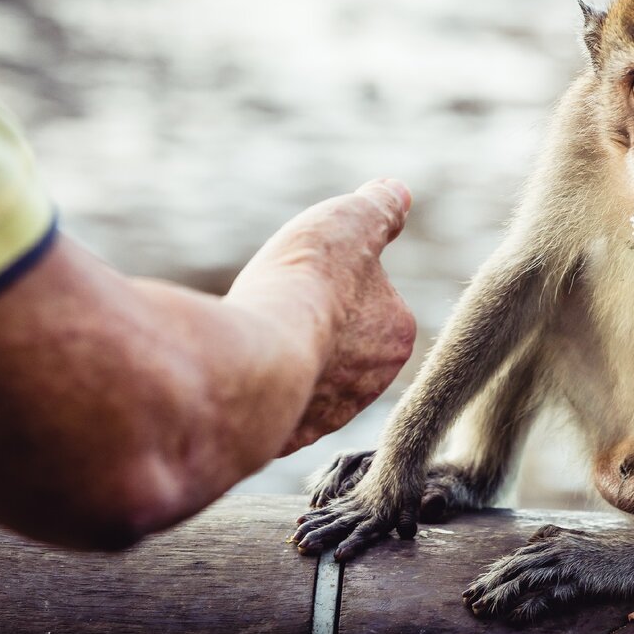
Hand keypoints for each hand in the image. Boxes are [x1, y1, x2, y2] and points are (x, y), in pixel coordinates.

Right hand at [227, 179, 417, 455]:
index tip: (310, 275)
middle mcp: (369, 387)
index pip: (372, 305)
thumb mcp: (349, 222)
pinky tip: (236, 366)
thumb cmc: (307, 283)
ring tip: (255, 331)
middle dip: (311, 326)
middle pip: (337, 347)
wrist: (255, 357)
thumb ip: (378, 209)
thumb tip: (397, 194)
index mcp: (396, 339)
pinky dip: (254, 386)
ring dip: (281, 356)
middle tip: (279, 303)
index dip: (336, 282)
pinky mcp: (282, 439)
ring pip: (302, 377)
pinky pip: (269, 407)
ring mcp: (324, 417)